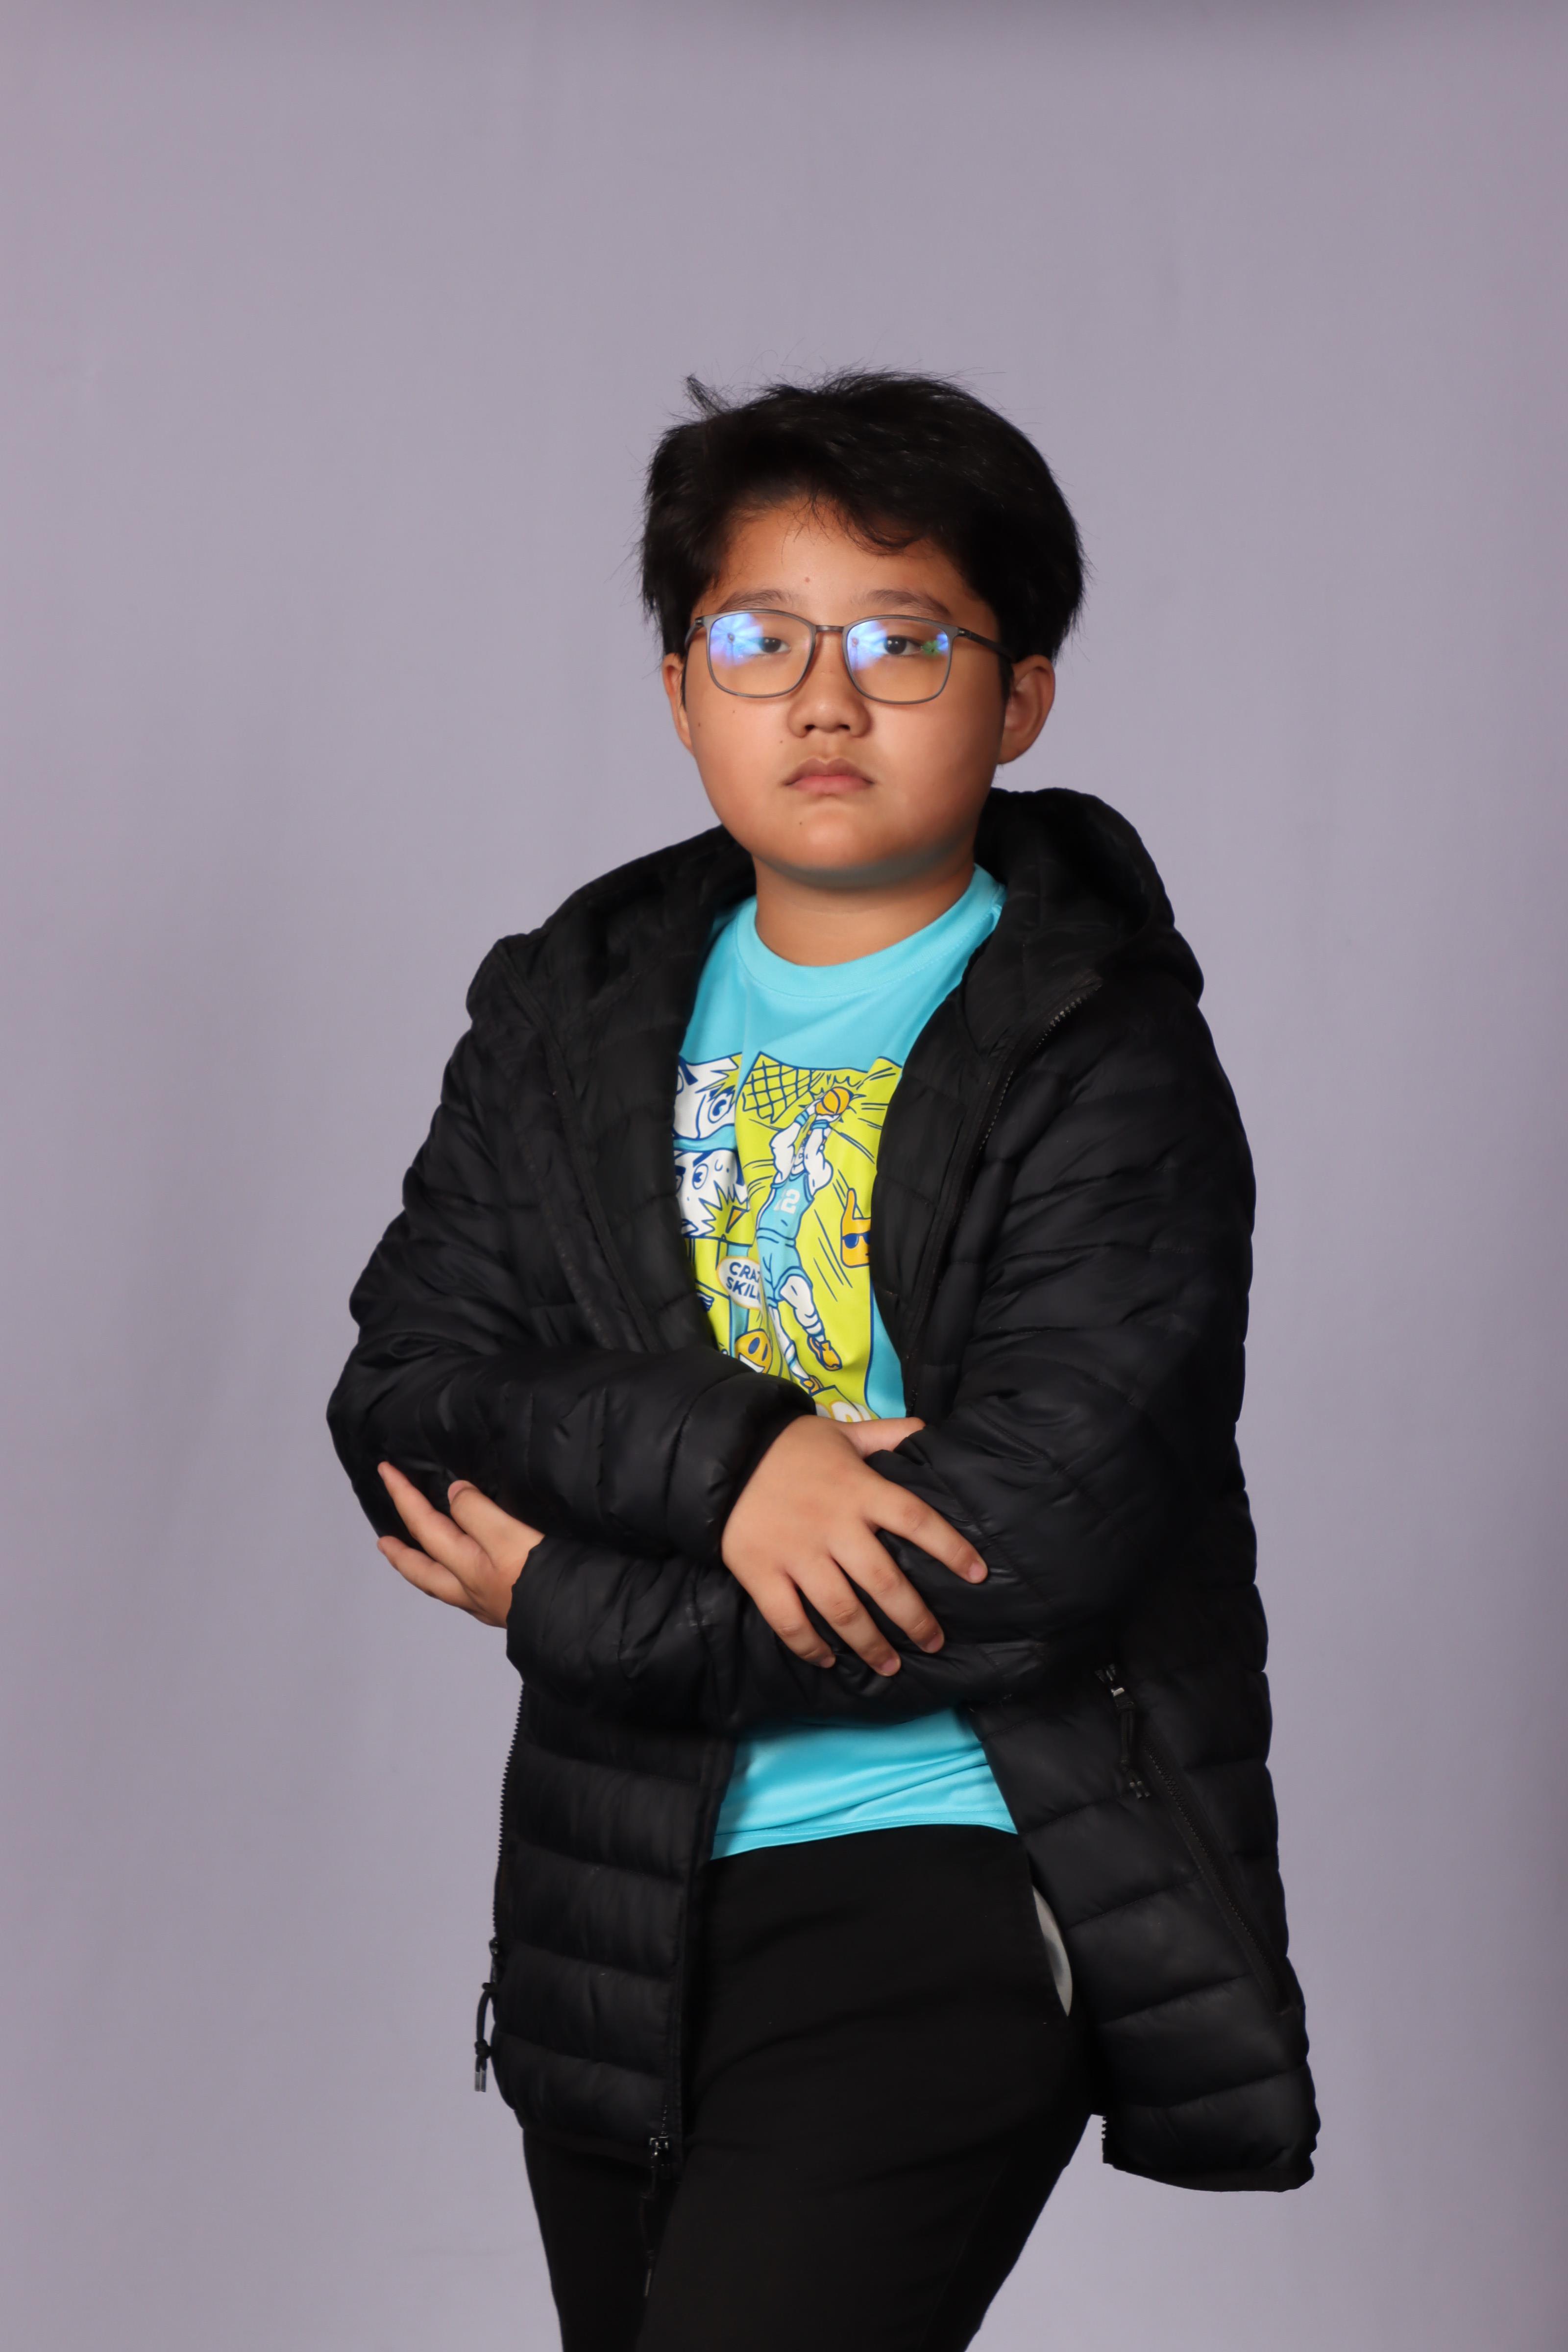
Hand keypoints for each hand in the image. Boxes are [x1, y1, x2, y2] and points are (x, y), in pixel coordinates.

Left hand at [376, 1462, 543, 1626]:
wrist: (576, 1621)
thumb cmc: (542, 1577)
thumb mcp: (507, 1535)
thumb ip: (477, 1512)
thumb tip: (453, 1495)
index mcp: (465, 1565)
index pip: (424, 1524)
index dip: (404, 1495)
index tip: (385, 1471)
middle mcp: (468, 1589)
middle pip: (421, 1569)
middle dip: (400, 1552)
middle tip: (383, 1541)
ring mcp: (485, 1603)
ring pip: (440, 1585)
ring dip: (421, 1569)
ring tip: (414, 1559)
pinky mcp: (506, 1608)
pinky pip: (463, 1592)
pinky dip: (450, 1580)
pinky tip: (462, 1578)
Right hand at [720, 1415, 985, 1675]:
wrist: (724, 1454)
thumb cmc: (792, 1446)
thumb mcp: (842, 1432)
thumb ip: (886, 1434)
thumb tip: (927, 1430)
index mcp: (859, 1490)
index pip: (917, 1519)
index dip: (951, 1548)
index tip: (978, 1575)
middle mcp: (833, 1525)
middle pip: (884, 1581)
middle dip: (914, 1619)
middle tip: (934, 1643)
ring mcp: (796, 1552)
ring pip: (841, 1610)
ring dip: (870, 1644)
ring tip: (890, 1666)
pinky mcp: (761, 1572)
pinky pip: (789, 1620)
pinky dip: (810, 1646)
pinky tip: (829, 1660)